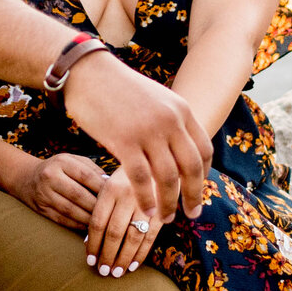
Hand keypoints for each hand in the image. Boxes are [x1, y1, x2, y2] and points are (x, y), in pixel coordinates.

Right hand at [17, 152, 107, 232]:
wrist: (27, 178)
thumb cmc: (59, 169)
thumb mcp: (73, 161)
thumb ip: (93, 170)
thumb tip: (113, 184)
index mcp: (61, 162)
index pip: (86, 176)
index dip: (103, 187)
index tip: (118, 196)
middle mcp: (50, 177)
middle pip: (79, 195)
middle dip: (98, 206)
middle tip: (114, 214)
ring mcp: (44, 194)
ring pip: (71, 210)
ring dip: (89, 218)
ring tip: (105, 223)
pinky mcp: (41, 209)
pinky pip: (63, 220)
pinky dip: (78, 224)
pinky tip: (89, 227)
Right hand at [58, 51, 211, 229]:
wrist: (88, 73)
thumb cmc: (118, 89)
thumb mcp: (155, 100)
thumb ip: (169, 121)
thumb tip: (178, 147)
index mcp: (181, 109)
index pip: (203, 149)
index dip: (203, 175)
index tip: (197, 191)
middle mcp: (170, 120)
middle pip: (191, 167)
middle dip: (194, 195)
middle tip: (192, 214)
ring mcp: (148, 131)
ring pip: (167, 177)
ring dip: (168, 202)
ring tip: (165, 218)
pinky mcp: (124, 141)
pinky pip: (140, 178)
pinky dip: (145, 198)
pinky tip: (145, 210)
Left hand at [85, 170, 159, 275]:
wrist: (162, 163)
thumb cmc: (130, 179)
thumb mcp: (113, 185)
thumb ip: (102, 208)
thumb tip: (90, 240)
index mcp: (111, 188)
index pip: (98, 222)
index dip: (93, 244)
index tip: (90, 260)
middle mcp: (128, 196)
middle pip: (114, 232)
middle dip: (107, 255)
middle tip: (102, 272)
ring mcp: (147, 204)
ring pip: (132, 238)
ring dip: (123, 258)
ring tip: (116, 273)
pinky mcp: (162, 212)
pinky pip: (150, 238)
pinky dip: (141, 254)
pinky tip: (133, 266)